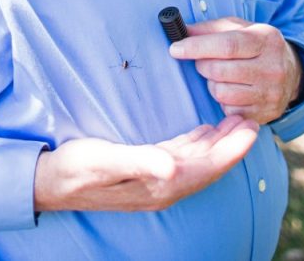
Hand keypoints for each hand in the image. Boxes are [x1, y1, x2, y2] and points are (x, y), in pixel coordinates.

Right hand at [33, 115, 257, 212]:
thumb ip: (140, 162)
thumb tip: (171, 167)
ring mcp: (156, 179)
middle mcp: (163, 184)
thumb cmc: (77, 168)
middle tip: (252, 119)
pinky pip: (183, 157)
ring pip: (199, 161)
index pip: (207, 168)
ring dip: (219, 143)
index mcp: (159, 183)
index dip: (232, 150)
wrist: (52, 182)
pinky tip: (205, 132)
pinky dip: (199, 144)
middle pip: (209, 165)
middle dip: (232, 144)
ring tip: (237, 121)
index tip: (252, 130)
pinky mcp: (147, 170)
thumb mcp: (105, 160)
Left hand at [168, 16, 302, 123]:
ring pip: (221, 92)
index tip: (175, 48)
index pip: (227, 44)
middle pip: (220, 70)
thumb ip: (211, 28)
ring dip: (212, 83)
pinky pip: (228, 109)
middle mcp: (272, 67)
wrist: (292, 74)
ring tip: (219, 75)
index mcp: (266, 39)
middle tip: (202, 60)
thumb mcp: (241, 29)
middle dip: (201, 64)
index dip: (197, 47)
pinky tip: (231, 90)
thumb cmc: (258, 46)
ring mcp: (271, 93)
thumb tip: (183, 30)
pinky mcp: (265, 114)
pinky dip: (223, 100)